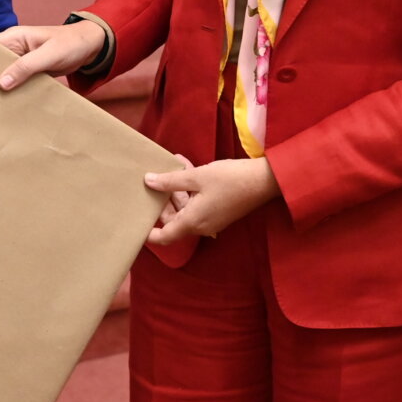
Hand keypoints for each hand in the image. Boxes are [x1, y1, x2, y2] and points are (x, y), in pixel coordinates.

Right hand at [0, 20, 105, 90]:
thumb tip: (2, 83)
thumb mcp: (49, 55)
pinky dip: (12, 90)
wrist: (90, 47)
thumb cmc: (70, 44)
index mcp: (14, 37)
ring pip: (3, 73)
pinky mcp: (29, 71)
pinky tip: (6, 103)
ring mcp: (21, 60)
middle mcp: (14, 48)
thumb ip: (26, 67)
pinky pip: (15, 80)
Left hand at [143, 156, 279, 244]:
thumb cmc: (229, 179)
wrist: (264, 181)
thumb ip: (170, 181)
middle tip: (156, 179)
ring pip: (186, 209)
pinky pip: (197, 205)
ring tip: (173, 165)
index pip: (164, 237)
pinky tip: (187, 167)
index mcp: (193, 221)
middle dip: (164, 201)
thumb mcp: (197, 176)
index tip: (137, 223)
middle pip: (174, 220)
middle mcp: (201, 226)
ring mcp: (211, 220)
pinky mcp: (219, 212)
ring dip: (178, 190)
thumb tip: (148, 182)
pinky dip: (190, 190)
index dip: (149, 233)